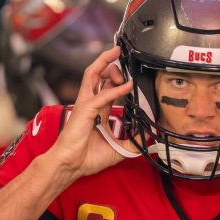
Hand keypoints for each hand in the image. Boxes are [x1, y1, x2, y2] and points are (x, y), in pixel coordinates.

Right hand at [47, 46, 134, 180]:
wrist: (72, 165)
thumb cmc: (87, 157)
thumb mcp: (118, 150)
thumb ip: (132, 144)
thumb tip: (148, 141)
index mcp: (97, 112)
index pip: (108, 90)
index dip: (119, 82)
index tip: (132, 78)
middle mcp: (90, 104)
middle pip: (99, 76)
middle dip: (112, 68)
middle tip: (127, 69)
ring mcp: (85, 105)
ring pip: (93, 75)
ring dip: (106, 64)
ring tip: (117, 54)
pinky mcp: (84, 110)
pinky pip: (102, 96)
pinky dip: (116, 90)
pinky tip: (128, 85)